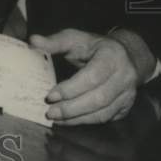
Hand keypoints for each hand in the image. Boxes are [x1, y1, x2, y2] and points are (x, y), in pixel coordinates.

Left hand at [30, 28, 148, 124]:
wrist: (127, 55)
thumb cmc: (95, 46)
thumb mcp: (76, 38)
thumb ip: (55, 41)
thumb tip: (33, 41)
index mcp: (112, 56)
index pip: (92, 77)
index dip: (71, 89)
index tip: (50, 96)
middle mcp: (124, 77)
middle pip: (98, 99)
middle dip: (72, 108)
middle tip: (50, 113)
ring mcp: (127, 94)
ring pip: (103, 113)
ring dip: (78, 119)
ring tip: (56, 119)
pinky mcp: (125, 106)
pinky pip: (106, 118)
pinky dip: (86, 121)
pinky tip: (69, 121)